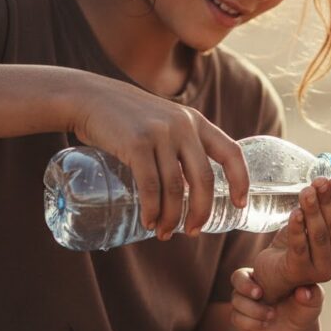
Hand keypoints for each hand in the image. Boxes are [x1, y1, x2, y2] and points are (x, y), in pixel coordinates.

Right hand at [69, 72, 247, 238]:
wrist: (90, 97)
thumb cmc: (128, 118)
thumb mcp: (164, 122)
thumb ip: (180, 146)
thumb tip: (191, 189)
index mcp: (196, 122)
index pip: (231, 151)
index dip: (240, 180)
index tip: (239, 204)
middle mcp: (183, 126)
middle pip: (204, 178)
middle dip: (200, 211)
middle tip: (191, 231)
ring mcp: (160, 134)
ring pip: (175, 187)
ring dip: (171, 216)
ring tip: (164, 233)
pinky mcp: (136, 143)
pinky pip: (150, 185)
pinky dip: (151, 209)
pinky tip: (149, 221)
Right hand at [230, 240, 322, 330]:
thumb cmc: (305, 307)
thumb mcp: (313, 300)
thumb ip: (312, 294)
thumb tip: (304, 292)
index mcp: (264, 276)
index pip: (246, 271)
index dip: (247, 280)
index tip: (260, 291)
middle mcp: (251, 288)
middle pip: (235, 280)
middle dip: (244, 288)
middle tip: (259, 295)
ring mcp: (246, 305)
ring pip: (236, 304)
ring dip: (254, 311)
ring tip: (272, 315)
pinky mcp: (243, 321)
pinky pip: (238, 320)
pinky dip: (251, 324)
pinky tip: (265, 325)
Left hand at [252, 176, 330, 302]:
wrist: (277, 268)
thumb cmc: (304, 239)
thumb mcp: (323, 222)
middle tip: (323, 182)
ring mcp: (322, 269)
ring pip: (320, 234)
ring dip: (314, 210)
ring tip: (307, 191)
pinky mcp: (300, 270)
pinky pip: (300, 245)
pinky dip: (297, 227)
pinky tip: (295, 212)